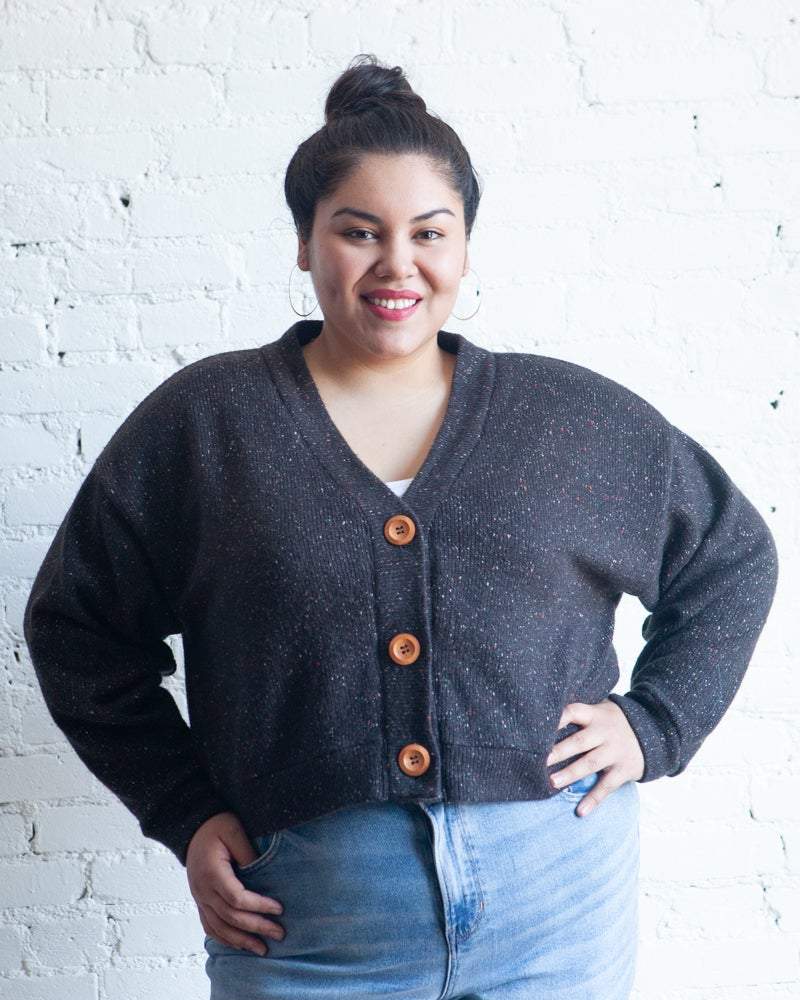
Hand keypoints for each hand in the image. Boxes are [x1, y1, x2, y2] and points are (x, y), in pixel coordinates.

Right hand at [186, 811, 284, 955]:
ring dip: (241, 941)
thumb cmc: (217, 826)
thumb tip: (262, 874)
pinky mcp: (200, 901)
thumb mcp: (234, 830)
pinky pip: (209, 926)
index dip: (259, 906)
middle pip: (230, 918)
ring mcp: (199, 898)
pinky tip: (239, 944)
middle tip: (279, 934)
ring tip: (262, 949)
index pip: (236, 899)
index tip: (279, 909)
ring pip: (219, 928)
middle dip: (256, 927)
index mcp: (212, 873)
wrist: (193, 828)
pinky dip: (224, 938)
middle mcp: (203, 890)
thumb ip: (247, 852)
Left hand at [545, 699, 644, 815]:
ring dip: (571, 774)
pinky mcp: (624, 770)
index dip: (558, 719)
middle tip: (540, 761)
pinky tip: (580, 811)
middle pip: (579, 741)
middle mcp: (605, 732)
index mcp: (595, 715)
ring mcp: (615, 752)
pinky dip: (594, 799)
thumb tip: (544, 720)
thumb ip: (580, 714)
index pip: (574, 712)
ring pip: (590, 763)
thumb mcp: (600, 709)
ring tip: (553, 782)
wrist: (655, 732)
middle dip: (560, 751)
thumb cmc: (614, 721)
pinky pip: (607, 786)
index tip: (540, 728)